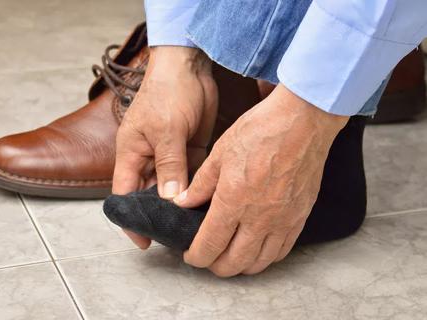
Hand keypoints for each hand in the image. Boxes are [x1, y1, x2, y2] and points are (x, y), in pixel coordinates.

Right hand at [112, 47, 217, 248]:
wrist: (189, 67)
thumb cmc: (167, 92)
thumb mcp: (165, 130)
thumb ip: (169, 165)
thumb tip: (171, 200)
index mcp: (131, 154)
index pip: (124, 194)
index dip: (131, 219)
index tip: (144, 242)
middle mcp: (148, 158)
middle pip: (150, 195)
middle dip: (161, 214)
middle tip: (179, 236)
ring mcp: (170, 155)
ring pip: (173, 188)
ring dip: (182, 203)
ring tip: (196, 224)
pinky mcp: (190, 150)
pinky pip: (192, 176)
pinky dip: (197, 188)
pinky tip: (209, 202)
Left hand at [174, 84, 348, 276]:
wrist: (303, 121)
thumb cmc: (261, 131)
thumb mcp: (220, 153)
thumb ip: (201, 184)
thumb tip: (184, 204)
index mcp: (233, 200)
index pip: (209, 245)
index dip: (195, 256)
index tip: (190, 254)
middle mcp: (259, 217)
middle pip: (233, 263)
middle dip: (215, 266)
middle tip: (208, 256)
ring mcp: (283, 220)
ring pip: (259, 263)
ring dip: (240, 266)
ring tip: (230, 256)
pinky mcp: (300, 217)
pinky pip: (282, 251)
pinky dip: (266, 257)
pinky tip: (258, 248)